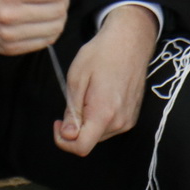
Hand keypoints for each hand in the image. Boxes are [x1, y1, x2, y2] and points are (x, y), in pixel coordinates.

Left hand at [53, 5, 156, 156]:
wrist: (129, 43)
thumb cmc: (100, 55)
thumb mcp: (76, 79)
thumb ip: (72, 111)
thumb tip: (67, 135)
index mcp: (104, 114)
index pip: (81, 147)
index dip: (63, 141)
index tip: (56, 122)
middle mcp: (120, 122)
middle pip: (89, 141)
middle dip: (73, 129)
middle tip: (70, 102)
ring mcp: (128, 120)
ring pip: (98, 135)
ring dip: (86, 123)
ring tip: (86, 96)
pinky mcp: (132, 116)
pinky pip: (109, 127)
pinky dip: (97, 118)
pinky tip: (97, 97)